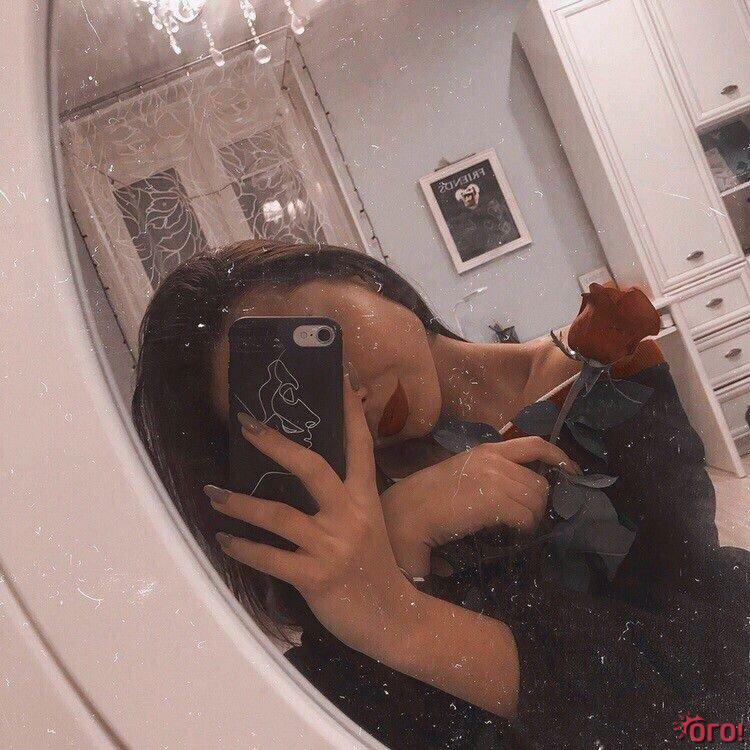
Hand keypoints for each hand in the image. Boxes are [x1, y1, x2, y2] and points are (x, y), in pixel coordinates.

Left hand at [205, 374, 416, 659]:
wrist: (393, 618)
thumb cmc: (374, 568)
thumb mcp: (367, 524)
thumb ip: (344, 499)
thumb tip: (308, 473)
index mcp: (365, 498)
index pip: (360, 444)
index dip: (349, 410)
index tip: (338, 376)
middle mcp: (351, 515)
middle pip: (313, 467)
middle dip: (276, 443)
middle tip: (246, 425)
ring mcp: (334, 546)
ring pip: (279, 515)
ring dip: (240, 503)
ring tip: (212, 493)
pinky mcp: (317, 576)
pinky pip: (271, 558)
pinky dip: (243, 548)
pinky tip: (224, 539)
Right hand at [381, 437, 578, 576]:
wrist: (405, 513)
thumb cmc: (427, 501)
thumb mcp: (463, 478)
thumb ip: (490, 479)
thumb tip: (519, 496)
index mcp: (485, 451)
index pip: (535, 445)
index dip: (560, 458)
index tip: (572, 473)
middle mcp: (492, 459)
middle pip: (540, 480)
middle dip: (541, 503)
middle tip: (528, 520)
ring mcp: (492, 478)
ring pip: (536, 499)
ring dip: (532, 518)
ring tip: (516, 529)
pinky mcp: (490, 500)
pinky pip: (525, 516)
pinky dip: (523, 529)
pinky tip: (510, 534)